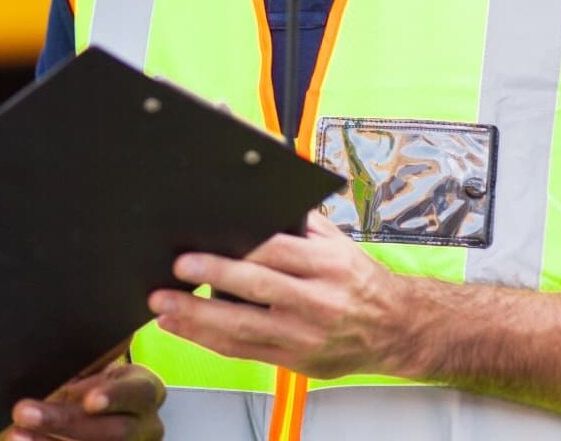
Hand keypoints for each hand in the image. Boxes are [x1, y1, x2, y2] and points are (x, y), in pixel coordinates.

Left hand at [2, 362, 164, 440]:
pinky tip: (25, 440)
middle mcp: (144, 425)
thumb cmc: (99, 377)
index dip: (114, 397)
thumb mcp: (98, 364)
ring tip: (18, 433)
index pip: (137, 393)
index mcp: (145, 390)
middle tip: (25, 411)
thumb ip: (87, 361)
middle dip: (65, 422)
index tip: (89, 400)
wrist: (108, 403)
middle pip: (111, 430)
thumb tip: (53, 347)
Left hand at [148, 210, 405, 378]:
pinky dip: (208, 340)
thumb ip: (294, 223)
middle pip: (256, 290)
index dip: (237, 250)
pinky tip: (181, 327)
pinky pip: (244, 351)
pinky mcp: (294, 360)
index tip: (204, 243)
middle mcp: (316, 302)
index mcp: (326, 265)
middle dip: (211, 279)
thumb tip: (248, 199)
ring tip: (163, 306)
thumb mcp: (333, 241)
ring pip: (244, 329)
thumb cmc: (356, 278)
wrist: (397, 329)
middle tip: (175, 271)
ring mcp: (304, 336)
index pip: (276, 253)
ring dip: (198, 318)